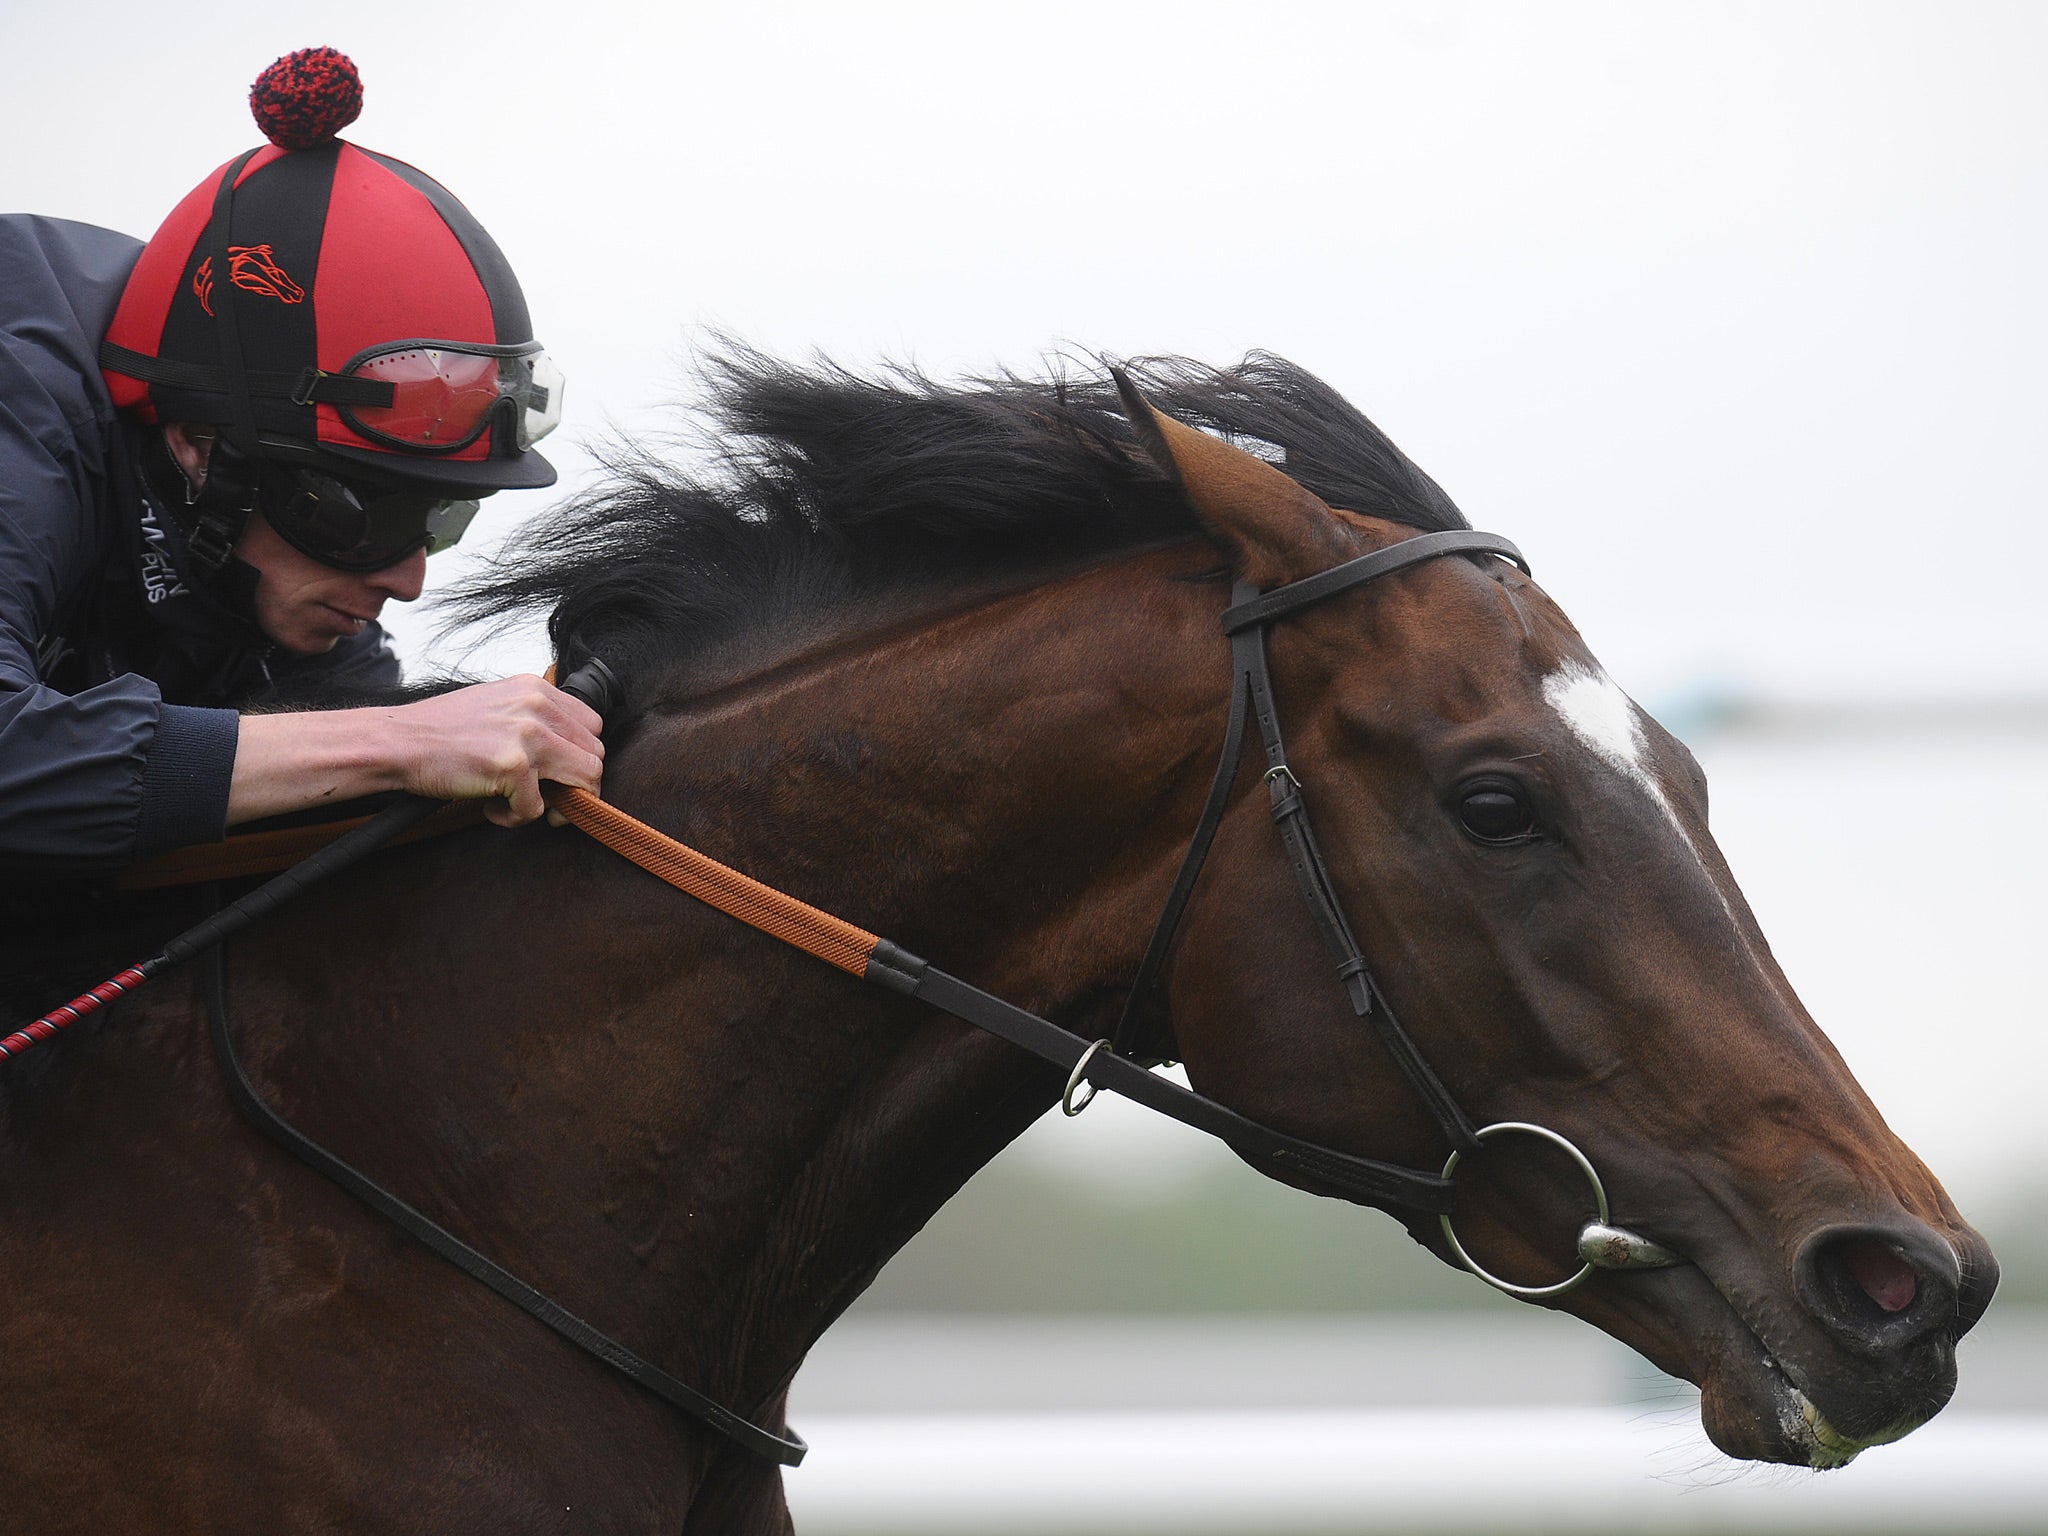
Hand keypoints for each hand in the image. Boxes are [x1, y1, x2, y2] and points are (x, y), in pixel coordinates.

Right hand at [228, 676, 604, 828]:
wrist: (397, 742)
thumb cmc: (442, 732)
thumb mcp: (498, 707)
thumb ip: (537, 721)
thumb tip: (573, 758)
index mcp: (537, 689)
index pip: (593, 726)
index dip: (580, 758)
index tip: (559, 777)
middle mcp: (538, 705)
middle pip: (595, 755)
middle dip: (576, 786)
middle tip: (544, 800)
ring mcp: (528, 734)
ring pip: (585, 780)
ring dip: (556, 805)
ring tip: (520, 806)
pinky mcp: (512, 765)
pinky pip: (538, 808)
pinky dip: (516, 818)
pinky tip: (491, 808)